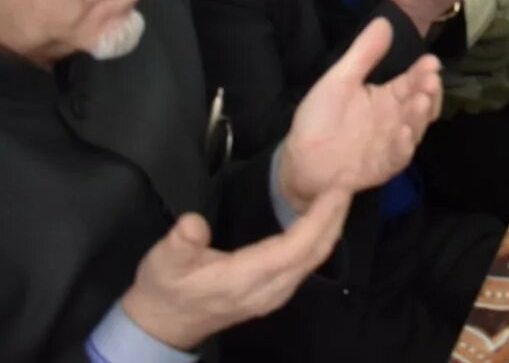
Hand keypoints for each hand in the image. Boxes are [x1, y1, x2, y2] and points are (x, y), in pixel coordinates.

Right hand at [122, 193, 350, 351]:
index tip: (336, 190)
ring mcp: (274, 294)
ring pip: (313, 260)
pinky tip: (322, 219)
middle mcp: (268, 290)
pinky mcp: (274, 292)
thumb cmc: (164, 289)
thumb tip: (194, 224)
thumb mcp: (162, 263)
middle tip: (347, 182)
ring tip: (339, 195)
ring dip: (330, 227)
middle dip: (334, 218)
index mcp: (245, 279)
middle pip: (313, 253)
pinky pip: (306, 263)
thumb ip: (179, 244)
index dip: (319, 219)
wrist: (163, 326)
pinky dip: (320, 238)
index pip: (294, 248)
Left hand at [278, 21, 443, 213]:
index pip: (412, 81)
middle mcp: (396, 118)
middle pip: (421, 104)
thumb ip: (364, 54)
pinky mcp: (384, 165)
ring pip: (415, 128)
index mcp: (388, 96)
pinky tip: (404, 131)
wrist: (299, 160)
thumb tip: (385, 21)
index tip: (430, 62)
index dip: (423, 71)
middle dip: (429, 92)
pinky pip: (398, 156)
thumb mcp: (340, 80)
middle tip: (431, 81)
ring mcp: (392, 143)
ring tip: (420, 101)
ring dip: (420, 116)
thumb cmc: (320, 118)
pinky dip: (404, 145)